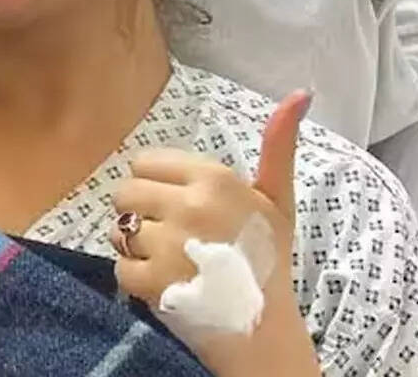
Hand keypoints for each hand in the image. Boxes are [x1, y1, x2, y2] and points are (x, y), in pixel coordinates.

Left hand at [112, 91, 318, 374]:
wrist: (263, 324)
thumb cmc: (267, 257)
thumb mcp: (277, 199)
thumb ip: (278, 146)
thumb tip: (299, 92)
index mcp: (214, 180)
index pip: (144, 163)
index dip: (155, 185)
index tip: (178, 206)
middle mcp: (190, 206)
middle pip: (125, 192)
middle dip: (140, 212)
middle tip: (169, 234)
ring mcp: (169, 244)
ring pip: (118, 227)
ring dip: (133, 244)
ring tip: (166, 258)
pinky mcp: (152, 280)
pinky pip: (117, 264)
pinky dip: (133, 277)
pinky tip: (162, 281)